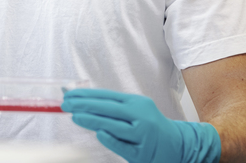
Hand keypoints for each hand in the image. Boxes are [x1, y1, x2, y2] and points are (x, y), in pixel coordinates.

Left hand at [62, 88, 220, 162]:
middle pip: (108, 108)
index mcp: (137, 103)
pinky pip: (124, 146)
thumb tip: (81, 101)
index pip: (106, 96)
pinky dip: (111, 139)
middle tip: (65, 103)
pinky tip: (99, 134)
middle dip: (84, 105)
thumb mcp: (134, 111)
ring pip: (114, 125)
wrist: (180, 145)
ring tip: (75, 116)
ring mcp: (143, 135)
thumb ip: (111, 107)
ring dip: (93, 120)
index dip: (86, 94)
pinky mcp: (144, 153)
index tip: (68, 94)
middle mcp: (141, 116)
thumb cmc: (150, 127)